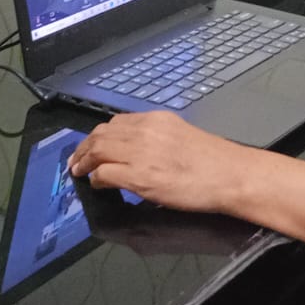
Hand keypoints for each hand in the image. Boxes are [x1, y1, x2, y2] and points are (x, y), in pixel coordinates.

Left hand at [69, 111, 250, 213]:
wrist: (229, 175)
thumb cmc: (213, 161)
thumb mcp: (181, 136)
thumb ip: (157, 138)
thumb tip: (140, 150)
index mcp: (156, 120)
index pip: (117, 123)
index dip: (98, 135)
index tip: (91, 145)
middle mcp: (145, 131)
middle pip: (102, 135)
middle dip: (84, 148)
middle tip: (76, 160)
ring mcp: (141, 153)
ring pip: (98, 151)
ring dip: (84, 162)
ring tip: (78, 171)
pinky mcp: (139, 177)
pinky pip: (105, 174)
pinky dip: (96, 179)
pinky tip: (97, 184)